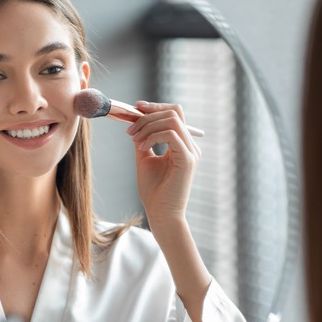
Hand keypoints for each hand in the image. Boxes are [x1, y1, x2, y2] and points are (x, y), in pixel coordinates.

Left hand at [127, 101, 200, 225]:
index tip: (136, 107)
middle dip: (148, 116)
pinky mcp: (187, 160)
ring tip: (135, 140)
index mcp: (182, 145)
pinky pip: (171, 135)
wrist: (160, 214)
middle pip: (173, 113)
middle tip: (130, 130)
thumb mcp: (145, 159)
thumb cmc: (153, 192)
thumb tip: (135, 123)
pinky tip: (142, 148)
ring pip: (172, 121)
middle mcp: (190, 147)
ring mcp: (191, 153)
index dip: (156, 107)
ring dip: (148, 126)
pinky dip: (152, 137)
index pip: (175, 114)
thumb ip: (143, 141)